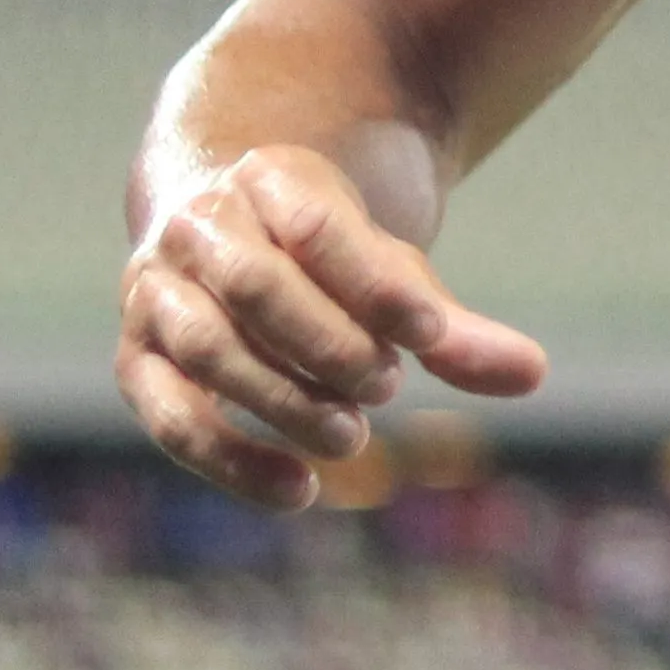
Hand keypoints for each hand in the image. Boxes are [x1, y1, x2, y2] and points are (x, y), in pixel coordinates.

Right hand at [119, 143, 550, 509]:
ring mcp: (157, 291)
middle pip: (255, 286)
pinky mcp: (138, 359)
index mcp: (268, 179)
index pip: (319, 226)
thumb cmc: (329, 261)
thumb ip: (451, 329)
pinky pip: (172, 416)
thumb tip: (532, 375)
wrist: (226, 231)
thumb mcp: (391, 275)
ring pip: (210, 348)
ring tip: (352, 435)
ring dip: (284, 399)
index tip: (430, 334)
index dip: (375, 284)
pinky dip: (232, 460)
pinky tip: (302, 491)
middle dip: (327, 343)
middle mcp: (199, 228)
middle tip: (388, 385)